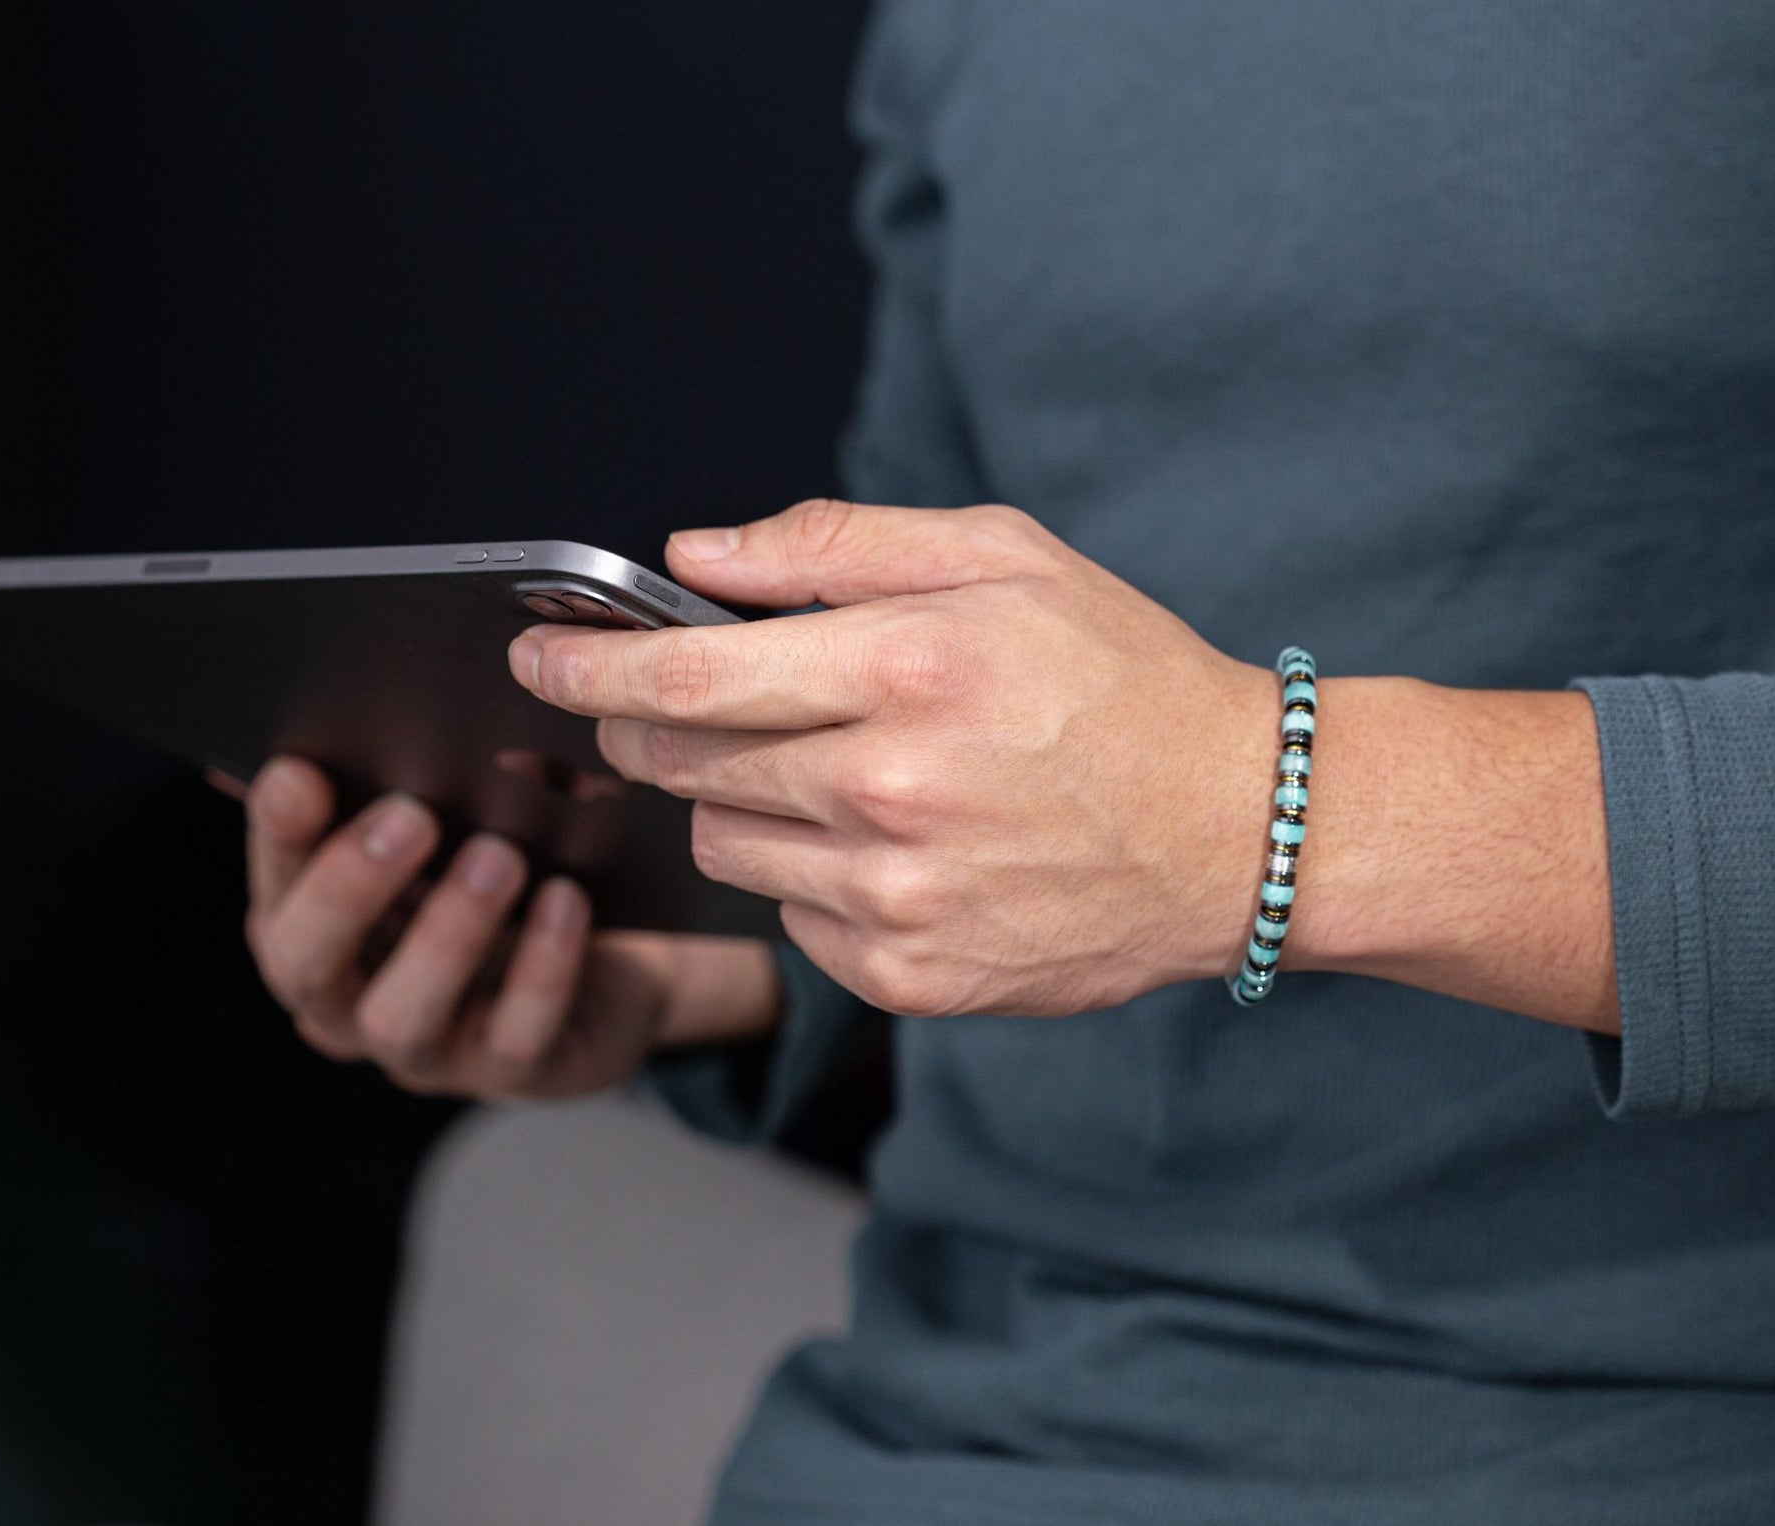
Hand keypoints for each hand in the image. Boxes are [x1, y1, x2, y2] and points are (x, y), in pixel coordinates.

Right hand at [238, 757, 779, 1095]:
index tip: (298, 772)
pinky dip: (541, 969)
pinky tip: (565, 903)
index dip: (278, 840)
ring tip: (497, 855)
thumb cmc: (503, 880)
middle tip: (408, 814)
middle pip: (309, 965)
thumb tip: (299, 728)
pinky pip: (518, 1036)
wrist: (613, 961)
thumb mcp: (440, 834)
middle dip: (349, 888)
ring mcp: (433, 1049)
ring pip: (405, 1015)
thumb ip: (373, 791)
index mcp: (315, 936)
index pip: (271, 891)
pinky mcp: (519, 1070)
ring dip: (446, 933)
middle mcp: (351, 1004)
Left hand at [509, 499, 1278, 1018]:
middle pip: (685, 765)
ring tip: (842, 773)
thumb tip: (693, 556)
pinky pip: (791, 920)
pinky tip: (894, 846)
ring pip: (727, 846)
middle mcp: (889, 790)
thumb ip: (835, 545)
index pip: (686, 675)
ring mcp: (898, 898)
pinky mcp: (911, 977)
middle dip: (660, 729)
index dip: (588, 666)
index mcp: (906, 669)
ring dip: (743, 804)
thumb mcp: (1004, 559)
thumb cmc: (1121, 678)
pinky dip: (810, 876)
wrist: (1238, 829)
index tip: (536, 656)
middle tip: (694, 707)